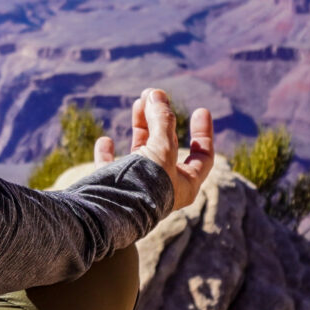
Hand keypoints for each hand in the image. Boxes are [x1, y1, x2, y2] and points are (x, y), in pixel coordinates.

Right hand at [93, 88, 215, 215]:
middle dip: (162, 119)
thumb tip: (157, 94)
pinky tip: (106, 140)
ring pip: (141, 152)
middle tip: (155, 95)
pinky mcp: (111, 187)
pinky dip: (107, 153)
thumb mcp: (162, 149)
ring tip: (138, 102)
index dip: (204, 133)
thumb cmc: (144, 185)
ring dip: (141, 126)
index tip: (201, 110)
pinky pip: (110, 167)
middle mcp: (162, 187)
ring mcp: (136, 187)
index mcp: (183, 185)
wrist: (108, 214)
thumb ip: (162, 121)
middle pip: (167, 146)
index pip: (202, 156)